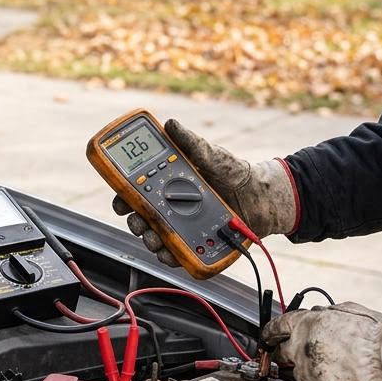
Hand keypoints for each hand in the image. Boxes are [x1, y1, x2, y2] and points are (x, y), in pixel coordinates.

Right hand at [111, 119, 298, 266]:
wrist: (260, 196)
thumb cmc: (233, 173)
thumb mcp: (210, 155)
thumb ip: (190, 142)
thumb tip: (170, 124)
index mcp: (168, 184)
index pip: (136, 192)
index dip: (123, 197)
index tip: (120, 202)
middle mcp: (170, 207)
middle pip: (140, 218)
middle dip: (134, 222)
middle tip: (138, 221)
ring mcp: (181, 226)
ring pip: (154, 238)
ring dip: (149, 240)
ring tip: (155, 238)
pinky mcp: (194, 243)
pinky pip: (175, 254)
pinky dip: (169, 256)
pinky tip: (169, 252)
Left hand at [259, 302, 381, 380]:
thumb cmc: (376, 335)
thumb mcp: (344, 311)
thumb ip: (321, 317)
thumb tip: (312, 319)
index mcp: (306, 325)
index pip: (276, 328)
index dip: (269, 333)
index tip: (266, 338)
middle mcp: (302, 349)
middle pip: (281, 354)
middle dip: (285, 354)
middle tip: (301, 357)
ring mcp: (309, 375)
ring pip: (299, 376)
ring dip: (311, 373)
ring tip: (338, 370)